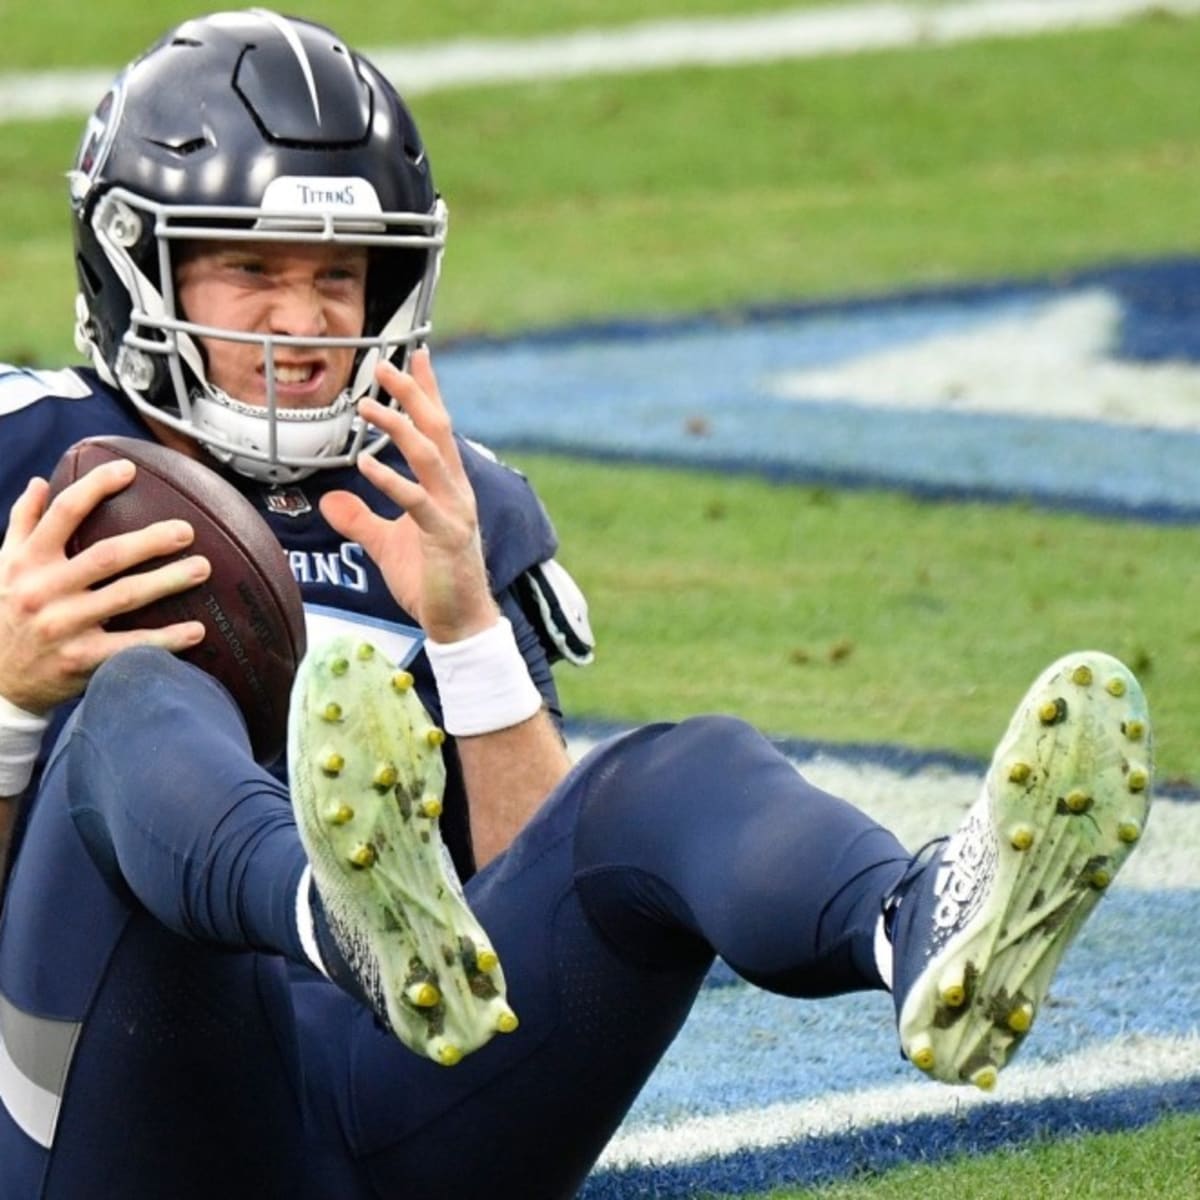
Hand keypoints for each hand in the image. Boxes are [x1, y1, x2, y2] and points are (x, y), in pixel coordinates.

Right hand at [0, 460, 209, 713]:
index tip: (129, 469)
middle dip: (150, 541)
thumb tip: (40, 482)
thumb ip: (22, 524)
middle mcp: (44, 590)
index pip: (64, 513)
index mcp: (28, 561)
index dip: (96, 487)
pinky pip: (131, 646)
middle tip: (187, 530)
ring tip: (202, 568)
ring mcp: (64, 626)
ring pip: (125, 597)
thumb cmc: (5, 612)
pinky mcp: (81, 659)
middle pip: (106, 556)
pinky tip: (197, 631)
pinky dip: (166, 639)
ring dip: (168, 581)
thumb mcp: (2, 565)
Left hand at [319, 349, 498, 642]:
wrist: (460, 622)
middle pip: (436, 431)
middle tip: (387, 363)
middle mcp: (456, 491)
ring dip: (398, 428)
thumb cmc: (429, 581)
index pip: (438, 429)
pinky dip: (391, 481)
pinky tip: (365, 465)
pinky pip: (417, 502)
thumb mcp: (387, 544)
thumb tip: (331, 500)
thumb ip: (361, 519)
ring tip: (367, 405)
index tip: (416, 356)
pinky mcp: (444, 538)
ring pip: (428, 458)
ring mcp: (454, 512)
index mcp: (448, 487)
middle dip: (413, 395)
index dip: (427, 392)